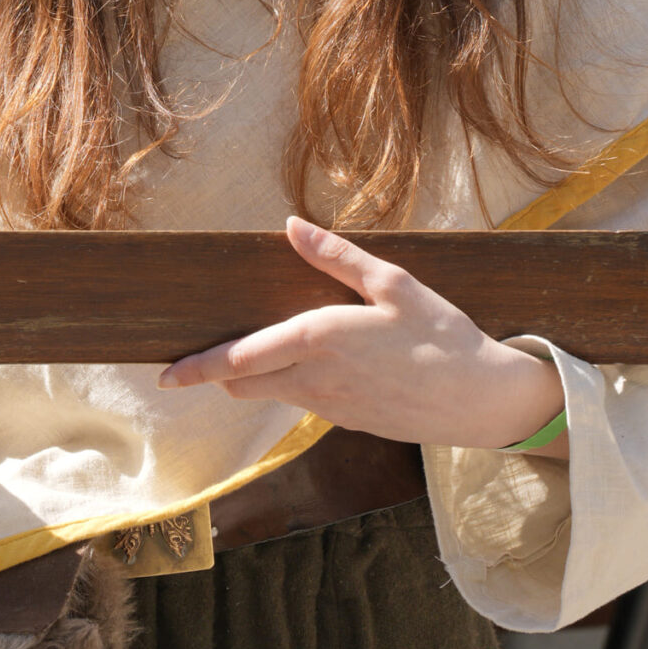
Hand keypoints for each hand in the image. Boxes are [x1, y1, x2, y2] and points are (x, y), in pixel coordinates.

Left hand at [158, 215, 567, 453]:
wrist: (482, 400)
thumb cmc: (442, 335)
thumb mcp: (395, 283)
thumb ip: (338, 257)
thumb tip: (292, 227)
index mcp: (322, 338)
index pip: (243, 359)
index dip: (200, 368)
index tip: (166, 375)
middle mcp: (317, 379)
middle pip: (245, 385)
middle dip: (217, 374)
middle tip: (192, 357)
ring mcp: (331, 407)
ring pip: (272, 396)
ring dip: (253, 379)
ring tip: (247, 353)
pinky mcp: (349, 421)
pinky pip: (304, 402)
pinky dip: (290, 384)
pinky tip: (308, 364)